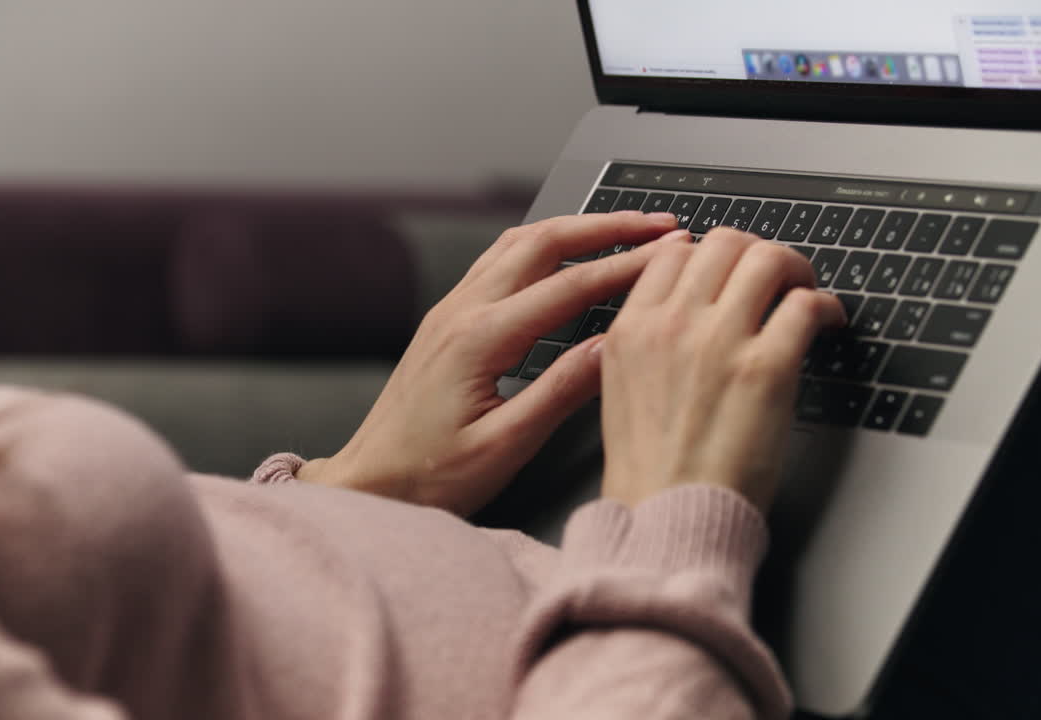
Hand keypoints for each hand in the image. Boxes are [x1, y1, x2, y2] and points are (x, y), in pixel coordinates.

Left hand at [298, 212, 684, 515]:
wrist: (368, 482)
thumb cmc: (427, 475)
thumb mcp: (504, 446)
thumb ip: (561, 393)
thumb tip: (612, 349)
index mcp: (479, 339)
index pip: (570, 287)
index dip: (628, 266)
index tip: (671, 253)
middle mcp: (461, 311)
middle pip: (543, 242)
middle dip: (607, 227)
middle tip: (658, 225)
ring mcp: (450, 310)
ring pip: (519, 243)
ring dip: (574, 230)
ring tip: (622, 229)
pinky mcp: (447, 320)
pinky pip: (500, 261)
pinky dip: (543, 246)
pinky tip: (563, 254)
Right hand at [599, 228, 845, 511]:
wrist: (669, 516)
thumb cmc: (651, 470)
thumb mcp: (620, 388)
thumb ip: (646, 339)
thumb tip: (686, 309)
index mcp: (631, 329)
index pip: (674, 252)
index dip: (711, 252)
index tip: (731, 268)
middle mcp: (672, 325)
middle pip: (725, 243)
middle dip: (757, 252)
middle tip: (775, 276)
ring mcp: (719, 342)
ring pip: (768, 259)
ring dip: (796, 269)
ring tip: (804, 292)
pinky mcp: (766, 368)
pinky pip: (806, 305)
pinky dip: (825, 306)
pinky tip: (827, 322)